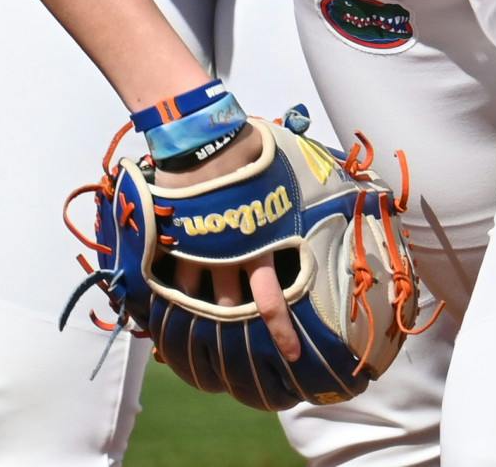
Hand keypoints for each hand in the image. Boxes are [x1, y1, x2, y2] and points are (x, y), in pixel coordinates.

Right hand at [162, 125, 299, 361]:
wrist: (202, 141)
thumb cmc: (247, 154)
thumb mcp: (279, 177)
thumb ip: (289, 196)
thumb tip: (324, 179)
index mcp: (259, 245)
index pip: (272, 301)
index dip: (281, 331)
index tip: (291, 353)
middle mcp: (229, 257)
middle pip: (232, 307)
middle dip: (237, 326)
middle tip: (240, 344)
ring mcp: (198, 252)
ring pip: (199, 296)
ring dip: (202, 306)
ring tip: (201, 316)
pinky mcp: (174, 241)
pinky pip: (172, 274)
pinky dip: (173, 285)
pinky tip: (171, 293)